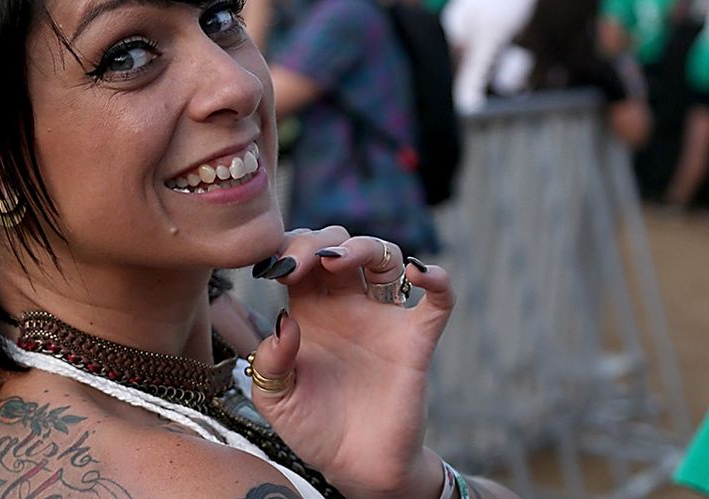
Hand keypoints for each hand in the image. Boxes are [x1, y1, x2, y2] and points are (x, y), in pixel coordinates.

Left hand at [248, 227, 454, 497]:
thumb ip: (270, 362)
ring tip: (340, 260)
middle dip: (319, 241)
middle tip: (305, 263)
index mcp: (309, 311)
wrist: (355, 467)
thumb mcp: (275, 399)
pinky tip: (420, 272)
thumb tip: (285, 322)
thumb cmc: (312, 428)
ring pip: (385, 257)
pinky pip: (438, 300)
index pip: (299, 257)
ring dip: (364, 246)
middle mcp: (346, 305)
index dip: (287, 250)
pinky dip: (437, 278)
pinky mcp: (415, 340)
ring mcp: (382, 319)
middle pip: (339, 245)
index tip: (275, 268)